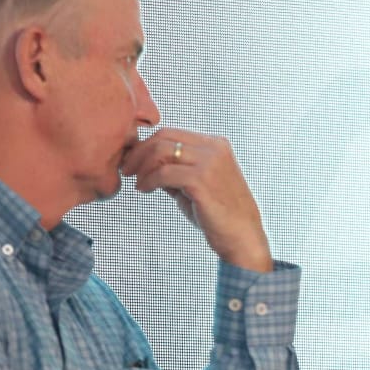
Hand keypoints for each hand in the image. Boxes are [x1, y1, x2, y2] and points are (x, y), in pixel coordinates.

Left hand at [122, 129, 272, 272]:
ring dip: (142, 166)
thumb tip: (144, 162)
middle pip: (164, 137)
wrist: (242, 236)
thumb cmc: (219, 213)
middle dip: (139, 152)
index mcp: (216, 145)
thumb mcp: (196, 184)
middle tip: (127, 170)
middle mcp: (214, 149)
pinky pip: (163, 172)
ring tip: (138, 182)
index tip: (133, 160)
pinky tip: (144, 190)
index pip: (172, 133)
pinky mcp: (201, 180)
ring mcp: (209, 163)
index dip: (147, 145)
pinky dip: (148, 180)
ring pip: (161, 151)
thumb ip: (176, 169)